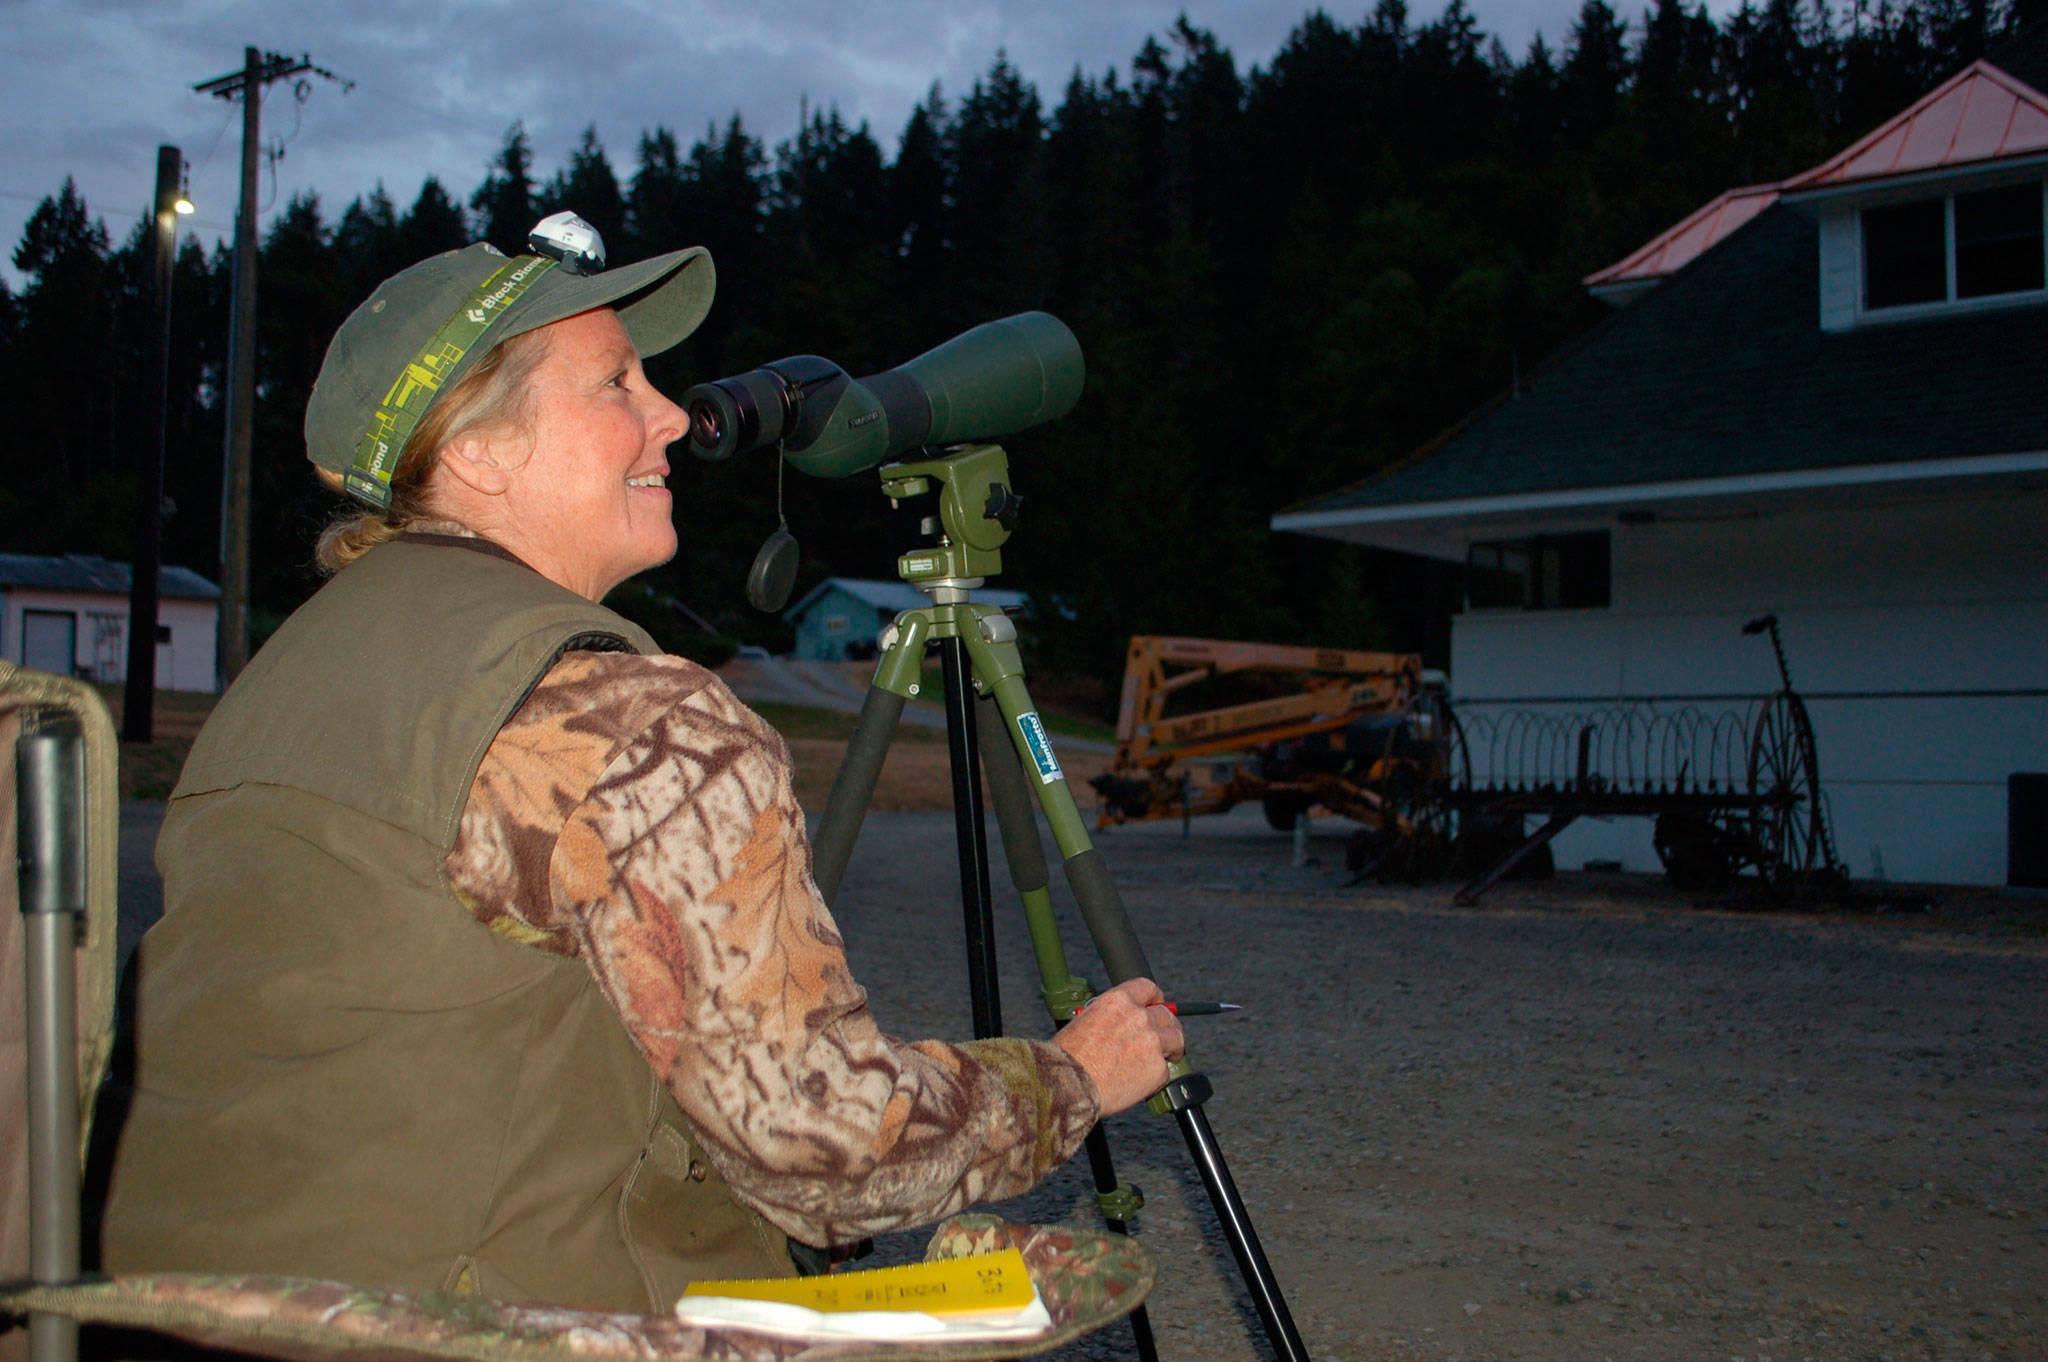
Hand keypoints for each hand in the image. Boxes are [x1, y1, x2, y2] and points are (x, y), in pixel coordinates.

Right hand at [1052, 978, 1185, 1116]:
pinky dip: (1159, 1076)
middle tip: (1164, 1036)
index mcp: (1118, 1001)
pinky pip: (1166, 1070)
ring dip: (1172, 1048)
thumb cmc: (1068, 1057)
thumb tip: (1121, 1022)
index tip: (1157, 1005)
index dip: (1155, 998)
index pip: (1148, 987)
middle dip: (1167, 1025)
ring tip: (1166, 1057)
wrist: (1069, 1085)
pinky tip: (1145, 1080)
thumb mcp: (1085, 1020)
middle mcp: (1139, 1017)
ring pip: (1176, 1039)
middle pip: (1166, 1015)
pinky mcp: (1157, 1069)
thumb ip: (1110, 1017)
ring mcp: (1152, 1042)